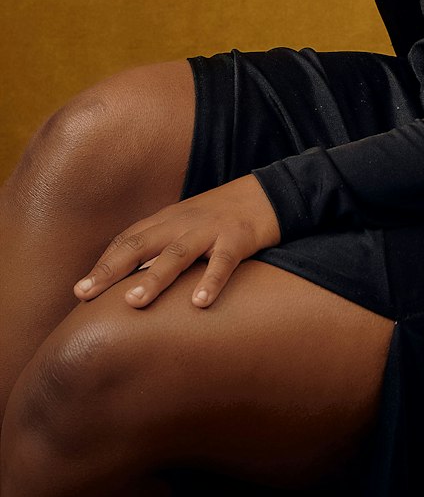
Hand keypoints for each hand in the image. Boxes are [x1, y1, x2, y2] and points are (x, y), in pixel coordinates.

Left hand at [73, 174, 280, 309]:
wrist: (270, 192)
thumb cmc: (223, 215)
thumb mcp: (187, 224)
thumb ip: (161, 245)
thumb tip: (129, 281)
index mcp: (169, 220)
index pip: (128, 240)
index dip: (104, 264)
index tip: (80, 290)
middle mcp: (184, 223)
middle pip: (141, 244)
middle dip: (111, 269)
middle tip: (85, 293)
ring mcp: (211, 229)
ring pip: (177, 253)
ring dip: (154, 277)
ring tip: (133, 302)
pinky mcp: (239, 237)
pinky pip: (223, 261)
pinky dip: (210, 281)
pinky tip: (199, 304)